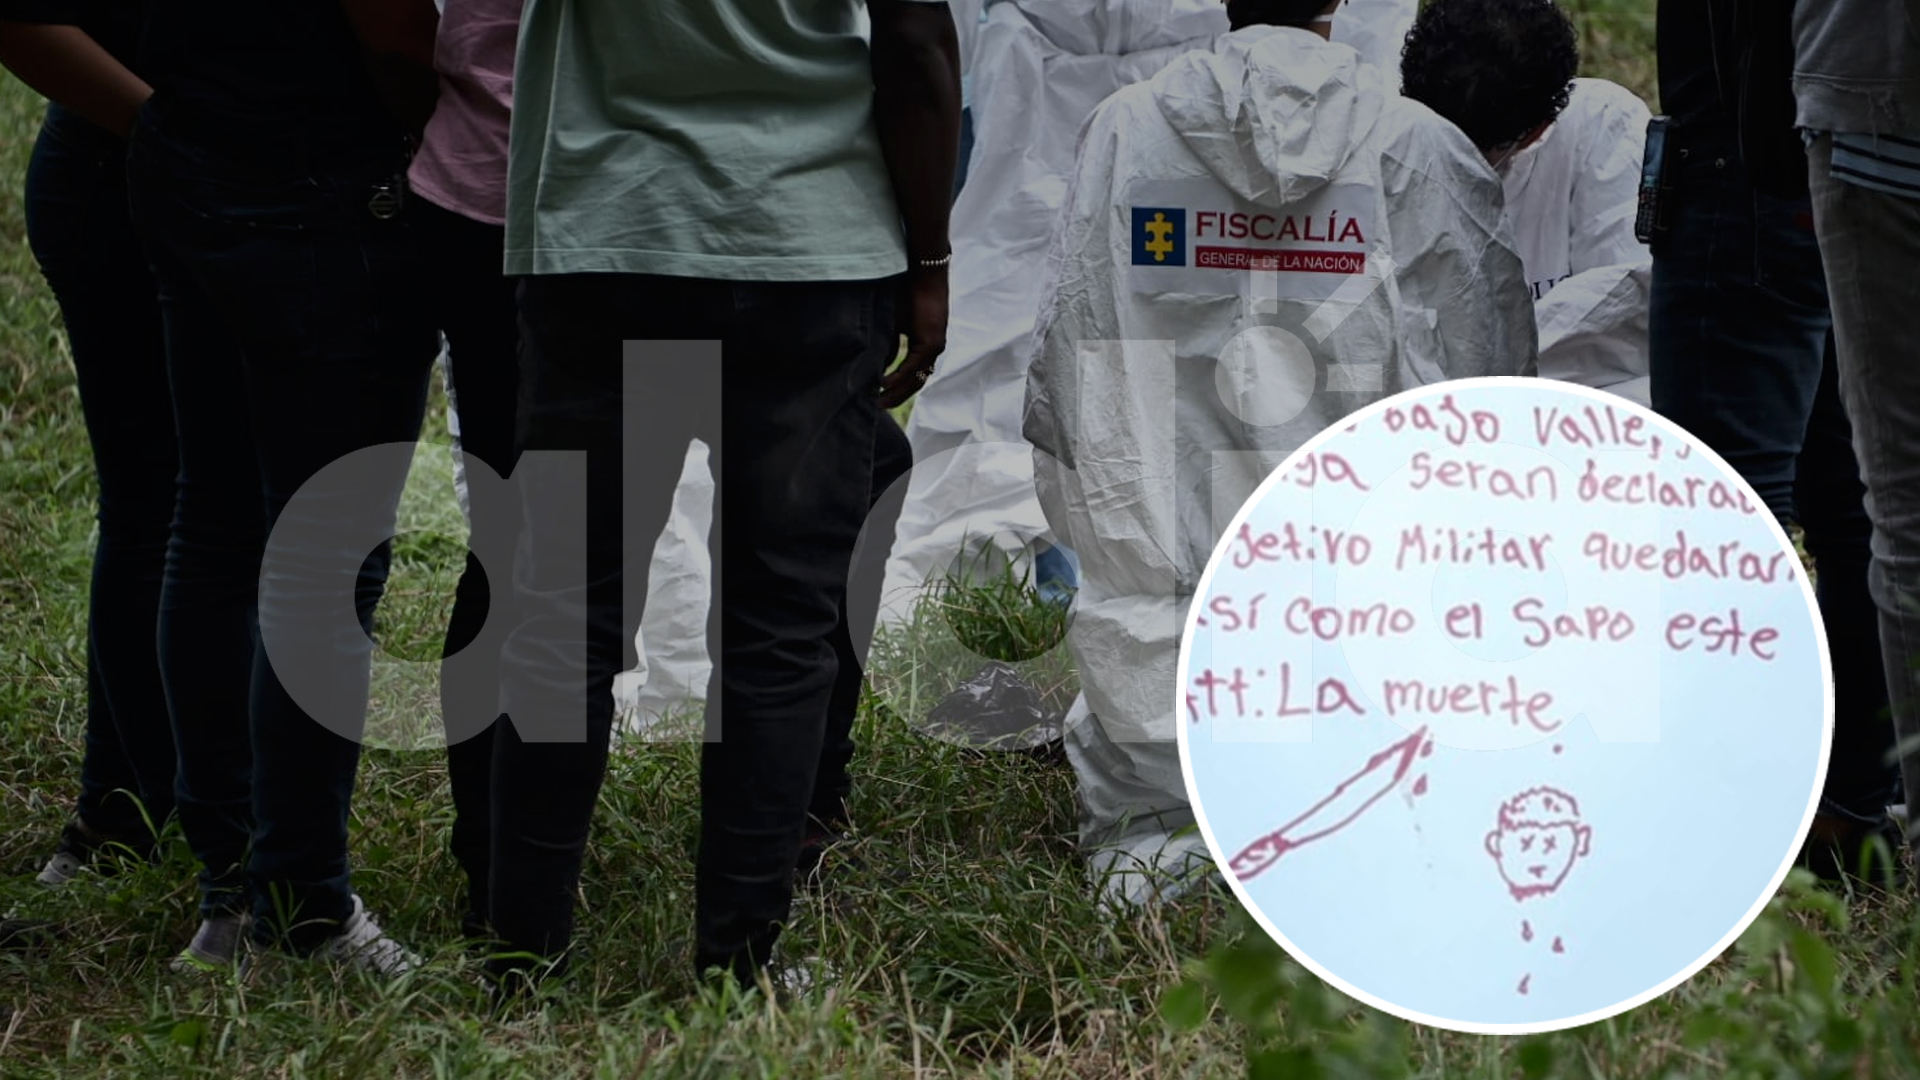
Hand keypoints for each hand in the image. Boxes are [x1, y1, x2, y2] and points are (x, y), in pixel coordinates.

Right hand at [877, 266, 948, 408]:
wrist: (923, 273)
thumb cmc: (908, 293)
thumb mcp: (896, 323)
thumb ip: (891, 344)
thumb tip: (883, 365)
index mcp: (926, 344)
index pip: (913, 374)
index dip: (898, 388)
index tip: (882, 397)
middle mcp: (933, 349)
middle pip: (916, 381)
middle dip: (897, 396)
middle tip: (880, 407)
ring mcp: (935, 346)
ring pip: (916, 377)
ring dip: (897, 391)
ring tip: (880, 401)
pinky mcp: (932, 341)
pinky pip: (914, 366)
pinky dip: (898, 376)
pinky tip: (884, 383)